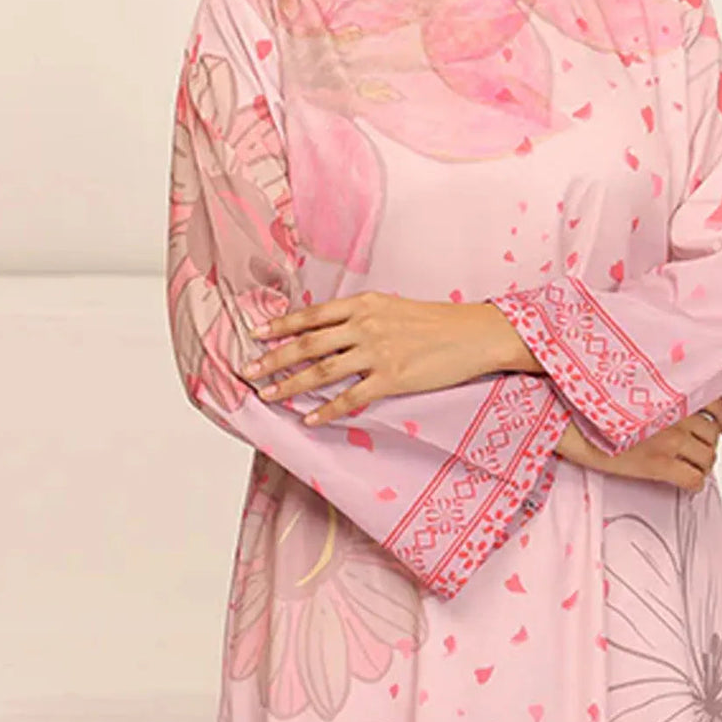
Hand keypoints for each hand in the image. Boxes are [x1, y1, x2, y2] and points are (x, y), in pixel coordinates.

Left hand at [239, 291, 499, 426]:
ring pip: (322, 371)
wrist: (474, 333)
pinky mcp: (392, 378)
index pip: (312, 315)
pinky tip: (308, 418)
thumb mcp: (393, 307)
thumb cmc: (436, 321)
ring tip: (267, 396)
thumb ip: (362, 316)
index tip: (256, 334)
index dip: (281, 326)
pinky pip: (350, 397)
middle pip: (308, 344)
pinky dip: (326, 409)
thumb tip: (331, 331)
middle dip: (273, 359)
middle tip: (247, 371)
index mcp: (365, 304)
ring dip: (290, 385)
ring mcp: (378, 352)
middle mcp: (366, 325)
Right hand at [555, 397, 721, 492]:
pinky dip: (696, 484)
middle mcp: (676, 413)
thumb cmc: (590, 400)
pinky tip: (689, 485)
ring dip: (703, 463)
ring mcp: (670, 439)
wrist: (568, 417)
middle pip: (712, 432)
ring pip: (707, 457)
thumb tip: (666, 399)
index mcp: (670, 390)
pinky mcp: (658, 464)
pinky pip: (694, 479)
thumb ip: (654, 389)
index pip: (715, 402)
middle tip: (700, 450)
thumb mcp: (627, 383)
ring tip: (694, 467)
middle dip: (709, 443)